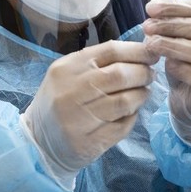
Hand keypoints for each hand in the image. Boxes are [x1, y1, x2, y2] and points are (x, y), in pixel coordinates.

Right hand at [21, 41, 158, 187]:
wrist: (38, 141)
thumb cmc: (60, 101)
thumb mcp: (69, 75)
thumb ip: (99, 63)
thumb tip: (141, 52)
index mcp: (67, 67)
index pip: (111, 50)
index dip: (138, 51)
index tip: (152, 54)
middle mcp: (70, 90)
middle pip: (120, 74)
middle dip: (143, 73)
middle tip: (149, 76)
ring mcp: (78, 118)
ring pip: (125, 101)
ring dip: (141, 96)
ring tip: (141, 94)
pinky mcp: (88, 141)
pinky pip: (122, 125)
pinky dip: (132, 117)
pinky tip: (129, 114)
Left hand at [143, 0, 190, 147]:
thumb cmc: (187, 69)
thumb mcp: (178, 43)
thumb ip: (171, 27)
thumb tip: (153, 10)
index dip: (177, 6)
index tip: (151, 8)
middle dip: (173, 25)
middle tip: (148, 27)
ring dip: (175, 46)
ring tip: (152, 45)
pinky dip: (184, 70)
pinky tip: (168, 66)